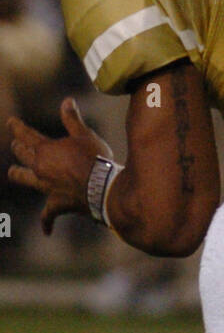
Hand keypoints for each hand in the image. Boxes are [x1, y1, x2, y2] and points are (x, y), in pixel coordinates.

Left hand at [7, 99, 112, 234]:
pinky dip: (46, 223)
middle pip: (23, 156)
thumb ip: (72, 119)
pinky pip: (47, 216)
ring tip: (13, 172)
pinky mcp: (56, 204)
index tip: (11, 122)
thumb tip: (66, 101)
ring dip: (18, 174)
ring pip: (25, 180)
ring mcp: (46, 187)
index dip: (17, 128)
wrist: (102, 188)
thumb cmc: (94, 158)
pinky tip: (46, 231)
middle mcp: (40, 169)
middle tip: (16, 143)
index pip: (26, 135)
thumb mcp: (84, 135)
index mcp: (45, 150)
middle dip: (18, 148)